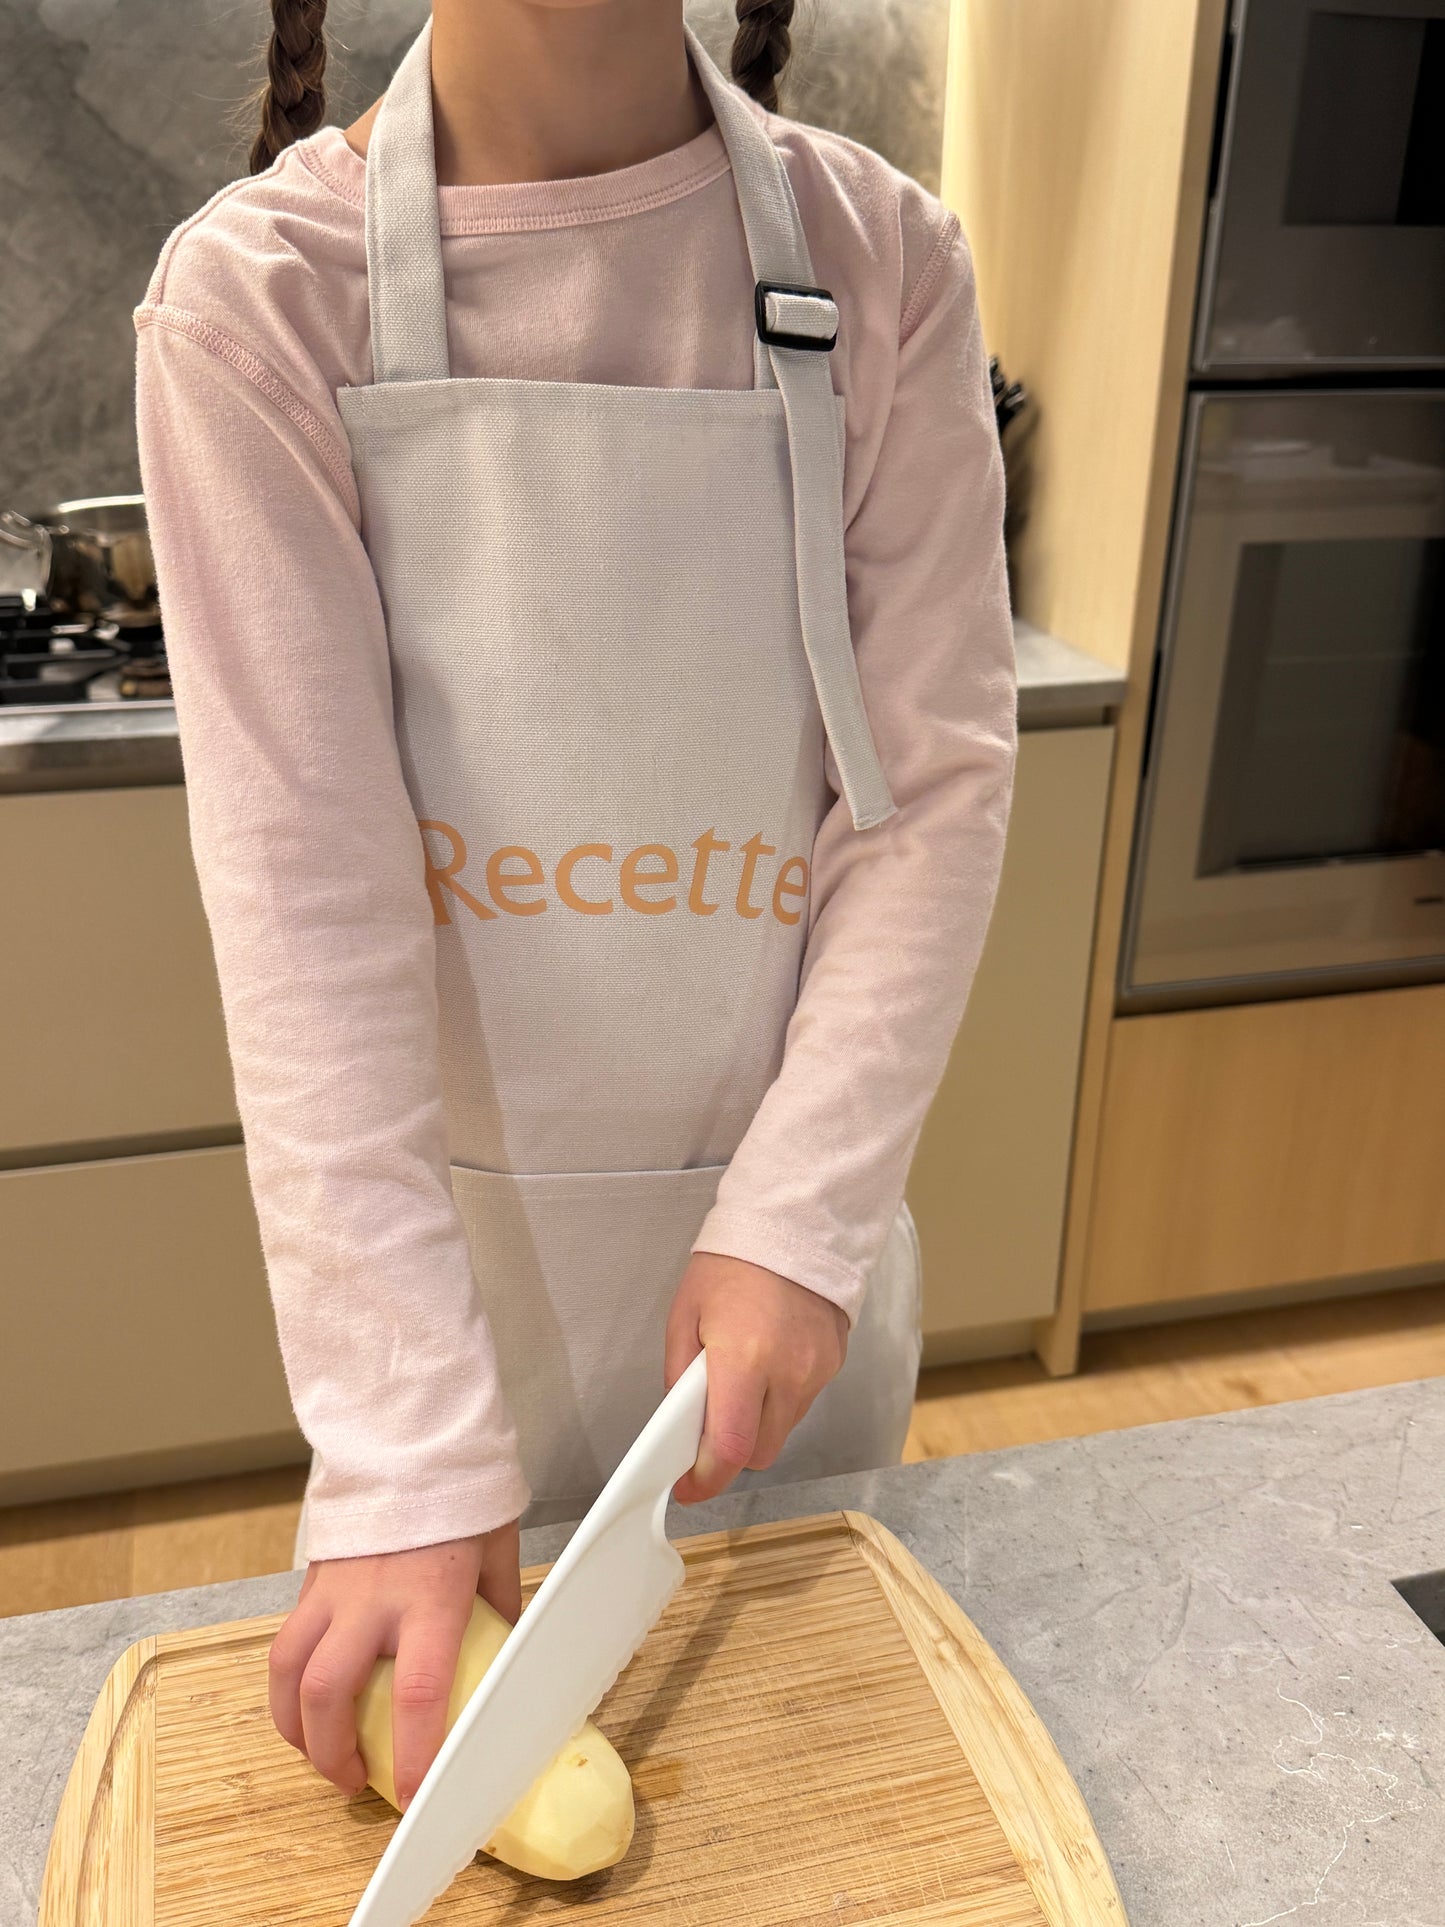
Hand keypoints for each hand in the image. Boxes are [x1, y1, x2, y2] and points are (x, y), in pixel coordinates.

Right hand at [268, 1519, 520, 1808]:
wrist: (410, 1440)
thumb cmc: (462, 1498)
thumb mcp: (497, 1552)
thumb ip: (498, 1609)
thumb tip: (504, 1661)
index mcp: (431, 1596)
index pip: (419, 1692)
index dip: (414, 1755)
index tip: (413, 1797)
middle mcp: (374, 1598)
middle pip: (330, 1694)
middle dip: (332, 1754)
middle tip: (354, 1782)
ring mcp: (334, 1589)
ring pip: (289, 1673)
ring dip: (295, 1728)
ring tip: (319, 1755)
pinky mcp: (311, 1579)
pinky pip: (286, 1644)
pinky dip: (287, 1686)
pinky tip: (303, 1706)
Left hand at [665, 1250, 847, 1503]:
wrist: (795, 1223)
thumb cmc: (734, 1263)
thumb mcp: (686, 1314)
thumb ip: (680, 1375)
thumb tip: (681, 1421)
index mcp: (745, 1359)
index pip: (731, 1448)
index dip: (706, 1479)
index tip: (688, 1487)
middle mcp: (788, 1373)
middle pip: (760, 1452)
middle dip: (731, 1452)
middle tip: (707, 1430)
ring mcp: (818, 1371)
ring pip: (784, 1430)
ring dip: (757, 1424)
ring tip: (740, 1383)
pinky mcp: (834, 1363)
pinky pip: (803, 1402)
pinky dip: (781, 1398)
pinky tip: (768, 1363)